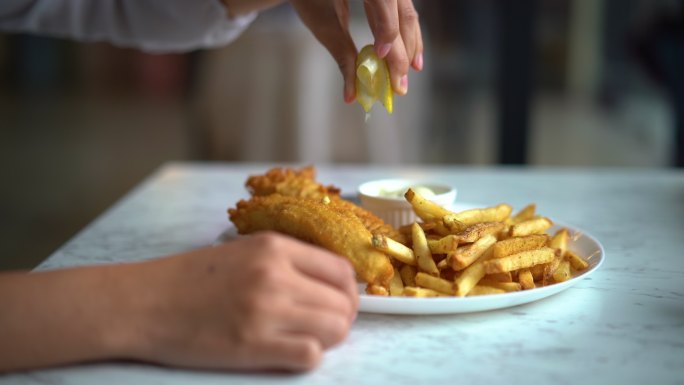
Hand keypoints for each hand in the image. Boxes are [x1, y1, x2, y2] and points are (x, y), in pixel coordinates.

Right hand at [122, 232, 357, 370]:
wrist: (143, 303)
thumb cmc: (189, 278)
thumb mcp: (242, 251)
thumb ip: (286, 261)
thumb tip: (330, 284)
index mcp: (274, 247)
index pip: (342, 270)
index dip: (349, 292)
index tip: (339, 302)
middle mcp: (275, 275)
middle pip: (344, 303)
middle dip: (342, 318)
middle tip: (324, 326)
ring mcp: (265, 311)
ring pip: (334, 329)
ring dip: (328, 338)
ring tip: (307, 338)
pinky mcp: (252, 346)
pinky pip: (309, 356)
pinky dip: (308, 358)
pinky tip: (288, 352)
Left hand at [289, 0, 423, 101]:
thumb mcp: (324, 27)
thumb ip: (343, 57)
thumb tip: (351, 95)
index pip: (385, 3)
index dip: (387, 29)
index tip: (381, 55)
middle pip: (403, 15)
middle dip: (403, 50)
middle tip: (400, 83)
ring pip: (408, 15)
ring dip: (411, 44)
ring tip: (411, 71)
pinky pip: (404, 14)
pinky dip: (407, 34)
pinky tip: (411, 53)